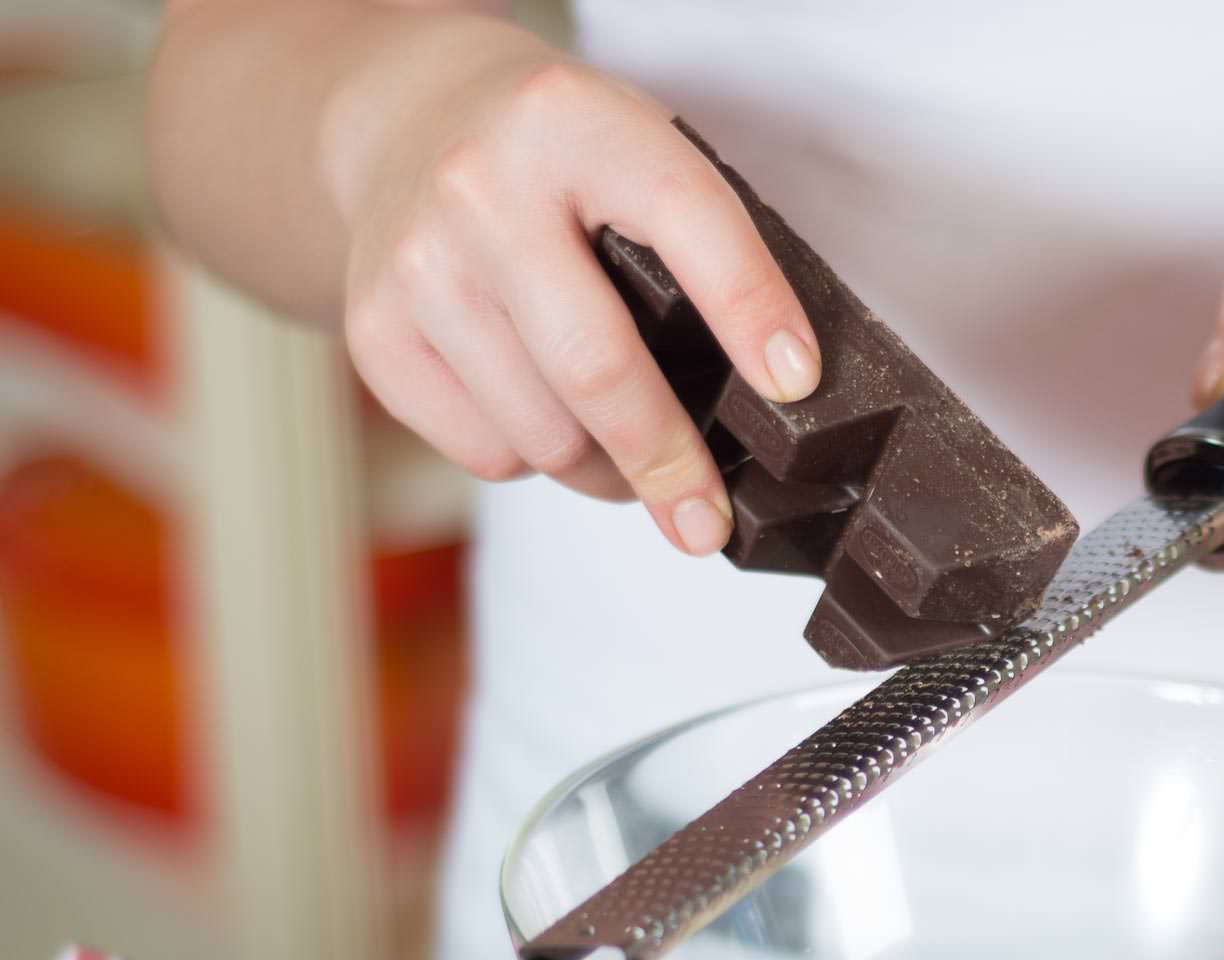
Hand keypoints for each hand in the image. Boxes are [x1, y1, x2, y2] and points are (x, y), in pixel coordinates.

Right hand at [329, 19, 819, 554]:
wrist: (411, 119)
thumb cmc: (560, 163)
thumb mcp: (635, 151)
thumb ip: (700, 246)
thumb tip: (778, 394)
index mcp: (575, 123)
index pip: (685, 219)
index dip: (749, 310)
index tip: (793, 385)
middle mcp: (482, 188)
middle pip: (595, 367)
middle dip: (668, 463)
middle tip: (707, 521)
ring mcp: (417, 262)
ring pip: (540, 434)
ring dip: (604, 472)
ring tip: (630, 453)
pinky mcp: (374, 330)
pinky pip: (484, 452)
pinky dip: (531, 458)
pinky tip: (544, 410)